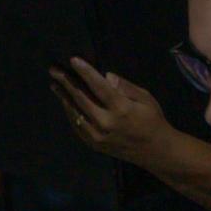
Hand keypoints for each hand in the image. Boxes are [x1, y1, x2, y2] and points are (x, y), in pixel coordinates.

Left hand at [50, 58, 170, 164]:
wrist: (155, 151)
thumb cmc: (153, 120)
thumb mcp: (146, 99)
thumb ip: (125, 87)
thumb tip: (106, 76)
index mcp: (121, 109)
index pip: (99, 86)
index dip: (85, 72)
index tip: (73, 60)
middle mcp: (105, 123)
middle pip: (81, 98)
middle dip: (66, 82)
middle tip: (54, 69)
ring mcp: (97, 136)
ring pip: (75, 112)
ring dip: (63, 96)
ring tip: (54, 83)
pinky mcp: (93, 144)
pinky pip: (76, 125)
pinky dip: (69, 111)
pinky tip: (65, 101)